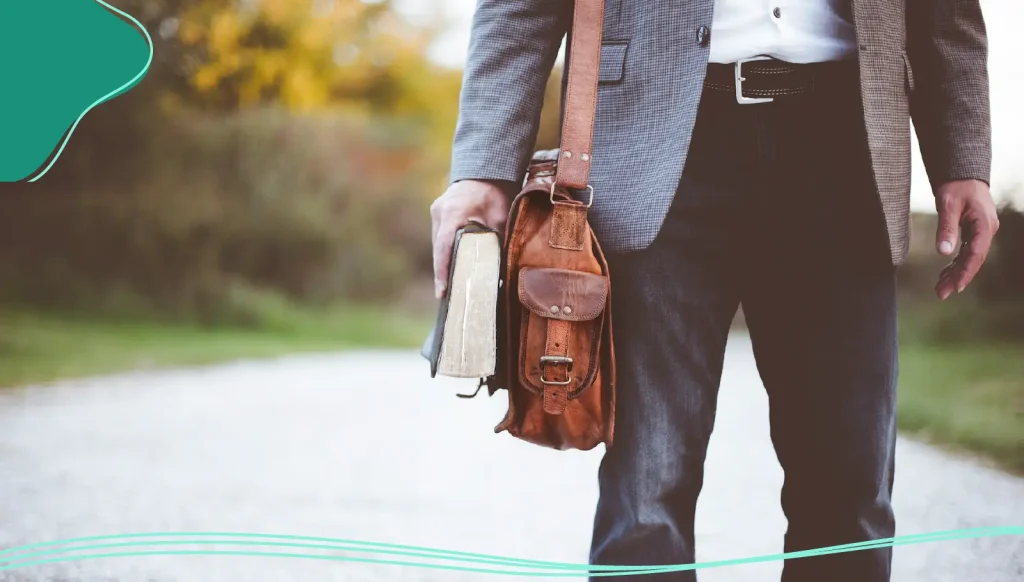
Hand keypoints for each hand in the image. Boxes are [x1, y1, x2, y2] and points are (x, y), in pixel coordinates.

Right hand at [430, 179, 511, 297]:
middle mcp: (440, 212)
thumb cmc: (496, 193)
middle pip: (439, 249)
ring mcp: (437, 212)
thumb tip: (501, 268)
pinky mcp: (439, 213)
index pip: (443, 247)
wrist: (487, 171)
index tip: (441, 291)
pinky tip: (454, 265)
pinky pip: (440, 237)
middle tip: (449, 296)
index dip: (441, 271)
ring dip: (444, 261)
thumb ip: (497, 240)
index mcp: (453, 212)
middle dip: (443, 272)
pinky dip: (447, 251)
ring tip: (450, 286)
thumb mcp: (501, 217)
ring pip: (438, 244)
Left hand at [934, 179, 999, 299]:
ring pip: (969, 258)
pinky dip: (955, 264)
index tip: (956, 287)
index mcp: (984, 225)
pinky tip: (944, 275)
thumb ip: (946, 227)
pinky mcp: (973, 233)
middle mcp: (986, 231)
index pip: (976, 254)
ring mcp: (981, 233)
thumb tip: (943, 252)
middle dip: (958, 278)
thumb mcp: (948, 204)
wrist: (963, 174)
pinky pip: (965, 253)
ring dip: (955, 274)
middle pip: (973, 260)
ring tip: (940, 289)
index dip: (966, 272)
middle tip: (941, 294)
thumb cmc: (956, 186)